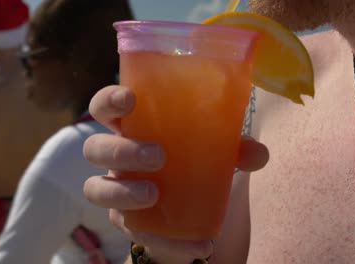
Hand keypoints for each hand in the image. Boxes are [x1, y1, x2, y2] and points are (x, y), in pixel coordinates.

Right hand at [83, 85, 268, 262]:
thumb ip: (235, 149)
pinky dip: (170, 242)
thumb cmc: (191, 164)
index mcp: (132, 129)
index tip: (130, 99)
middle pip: (95, 148)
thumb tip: (259, 153)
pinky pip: (137, 233)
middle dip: (121, 150)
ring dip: (123, 192)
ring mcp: (117, 191)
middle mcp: (116, 158)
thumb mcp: (212, 152)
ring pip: (95, 189)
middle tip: (158, 155)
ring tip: (154, 195)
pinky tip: (202, 244)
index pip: (105, 108)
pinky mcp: (129, 223)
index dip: (109, 101)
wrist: (188, 211)